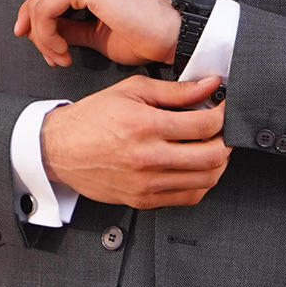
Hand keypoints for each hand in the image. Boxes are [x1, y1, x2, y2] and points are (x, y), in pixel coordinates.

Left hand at [16, 0, 180, 69]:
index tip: (43, 47)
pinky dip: (47, 34)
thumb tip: (44, 32)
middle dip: (37, 31)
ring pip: (39, 2)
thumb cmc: (144, 37)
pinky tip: (63, 51)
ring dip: (43, 37)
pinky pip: (46, 8)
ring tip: (59, 57)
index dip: (37, 20)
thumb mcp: (96, 32)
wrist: (172, 38)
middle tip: (51, 58)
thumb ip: (70, 27)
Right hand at [40, 76, 227, 209]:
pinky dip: (202, 182)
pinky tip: (197, 167)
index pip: (205, 124)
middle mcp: (147, 157)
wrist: (58, 149)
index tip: (224, 108)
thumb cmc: (92, 118)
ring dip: (219, 162)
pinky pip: (189, 197)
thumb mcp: (132, 91)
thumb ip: (175, 90)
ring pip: (206, 180)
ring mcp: (146, 183)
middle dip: (227, 140)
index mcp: (145, 125)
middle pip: (212, 156)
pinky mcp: (143, 200)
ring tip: (213, 147)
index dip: (224, 114)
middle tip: (224, 130)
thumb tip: (211, 86)